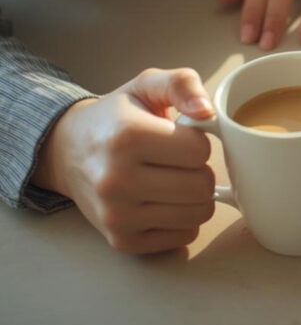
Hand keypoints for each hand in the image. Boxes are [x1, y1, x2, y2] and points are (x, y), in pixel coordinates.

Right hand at [31, 68, 216, 253]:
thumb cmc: (116, 117)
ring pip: (198, 213)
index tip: (179, 137)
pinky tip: (165, 201)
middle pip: (201, 186)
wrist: (67, 152)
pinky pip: (185, 236)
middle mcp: (116, 180)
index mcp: (126, 137)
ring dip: (196, 196)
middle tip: (179, 161)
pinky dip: (184, 219)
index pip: (200, 151)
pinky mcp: (122, 240)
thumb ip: (182, 84)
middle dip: (200, 170)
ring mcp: (117, 215)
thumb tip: (208, 111)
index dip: (197, 142)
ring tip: (173, 179)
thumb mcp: (146, 86)